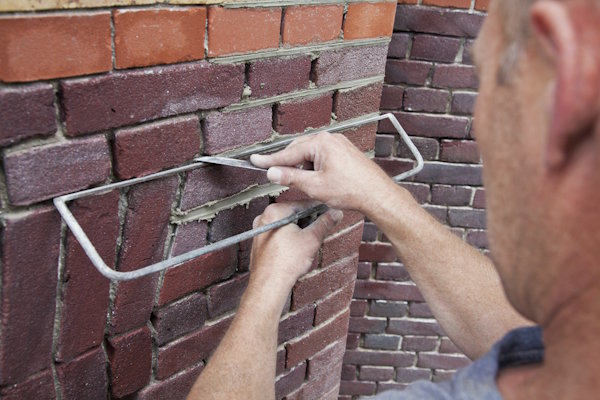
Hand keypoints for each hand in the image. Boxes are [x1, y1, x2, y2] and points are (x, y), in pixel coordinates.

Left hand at [249, 201, 342, 291]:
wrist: (269, 285)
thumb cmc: (286, 263)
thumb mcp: (312, 239)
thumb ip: (325, 223)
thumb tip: (335, 213)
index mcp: (275, 211)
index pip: (303, 203)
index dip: (319, 209)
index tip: (330, 213)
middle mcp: (264, 218)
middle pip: (294, 214)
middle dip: (309, 222)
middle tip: (320, 230)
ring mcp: (260, 230)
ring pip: (287, 225)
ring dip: (300, 231)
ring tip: (308, 243)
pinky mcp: (260, 242)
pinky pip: (279, 235)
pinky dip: (290, 239)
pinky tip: (297, 250)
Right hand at [250, 132, 391, 212]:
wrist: (377, 194)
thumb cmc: (352, 189)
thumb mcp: (315, 186)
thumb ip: (291, 178)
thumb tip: (272, 172)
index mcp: (321, 143)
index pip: (288, 152)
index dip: (270, 160)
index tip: (254, 161)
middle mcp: (330, 138)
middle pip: (299, 151)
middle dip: (289, 166)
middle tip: (277, 178)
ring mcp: (339, 144)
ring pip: (311, 155)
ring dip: (304, 169)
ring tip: (310, 186)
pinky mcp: (344, 152)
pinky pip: (322, 157)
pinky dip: (315, 168)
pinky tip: (319, 182)